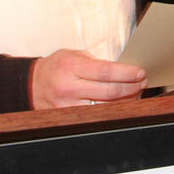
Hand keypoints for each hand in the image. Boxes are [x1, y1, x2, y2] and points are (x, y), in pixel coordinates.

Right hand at [29, 49, 146, 107]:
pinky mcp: (69, 117)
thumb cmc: (56, 67)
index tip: (140, 72)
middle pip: (109, 91)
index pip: (106, 72)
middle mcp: (69, 88)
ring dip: (126, 100)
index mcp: (71, 67)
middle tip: (142, 82)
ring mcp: (69, 106)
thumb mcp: (73, 55)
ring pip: (106, 107)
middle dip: (131, 87)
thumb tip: (123, 70)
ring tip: (135, 92)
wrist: (31, 85)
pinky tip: (120, 103)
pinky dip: (112, 109)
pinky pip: (97, 115)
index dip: (127, 73)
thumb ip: (95, 62)